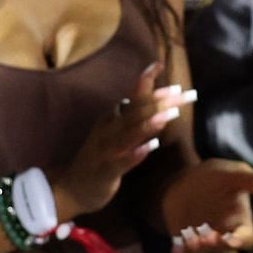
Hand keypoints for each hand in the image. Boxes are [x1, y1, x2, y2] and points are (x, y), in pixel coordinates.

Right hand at [51, 63, 181, 221]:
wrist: (71, 188)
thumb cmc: (99, 158)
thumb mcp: (116, 133)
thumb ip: (133, 118)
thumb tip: (156, 100)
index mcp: (111, 119)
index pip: (131, 97)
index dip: (146, 82)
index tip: (160, 64)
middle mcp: (108, 130)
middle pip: (135, 112)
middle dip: (159, 102)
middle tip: (181, 92)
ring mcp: (105, 151)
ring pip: (128, 134)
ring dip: (148, 124)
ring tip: (168, 114)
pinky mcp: (105, 172)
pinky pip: (121, 162)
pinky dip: (135, 154)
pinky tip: (150, 147)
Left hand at [159, 160, 252, 252]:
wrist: (183, 179)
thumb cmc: (215, 176)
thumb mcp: (234, 173)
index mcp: (240, 222)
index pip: (246, 240)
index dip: (240, 242)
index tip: (230, 238)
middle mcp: (225, 236)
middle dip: (217, 248)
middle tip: (206, 236)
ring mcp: (205, 243)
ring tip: (191, 238)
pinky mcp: (186, 246)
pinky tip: (177, 246)